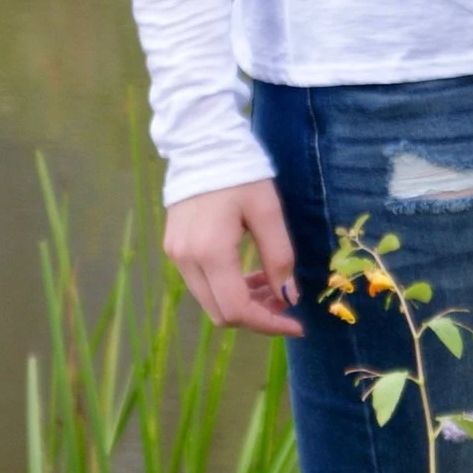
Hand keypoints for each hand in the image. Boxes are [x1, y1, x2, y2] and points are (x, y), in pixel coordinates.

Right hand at [162, 178, 302, 336]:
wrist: (203, 147)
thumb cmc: (242, 176)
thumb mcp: (269, 214)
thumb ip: (279, 258)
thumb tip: (289, 298)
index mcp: (210, 253)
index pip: (237, 309)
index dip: (269, 324)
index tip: (298, 325)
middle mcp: (186, 260)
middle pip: (221, 312)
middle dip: (258, 316)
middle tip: (288, 303)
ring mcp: (176, 256)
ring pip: (211, 301)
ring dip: (244, 302)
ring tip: (274, 286)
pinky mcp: (175, 249)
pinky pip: (203, 284)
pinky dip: (229, 288)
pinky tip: (252, 275)